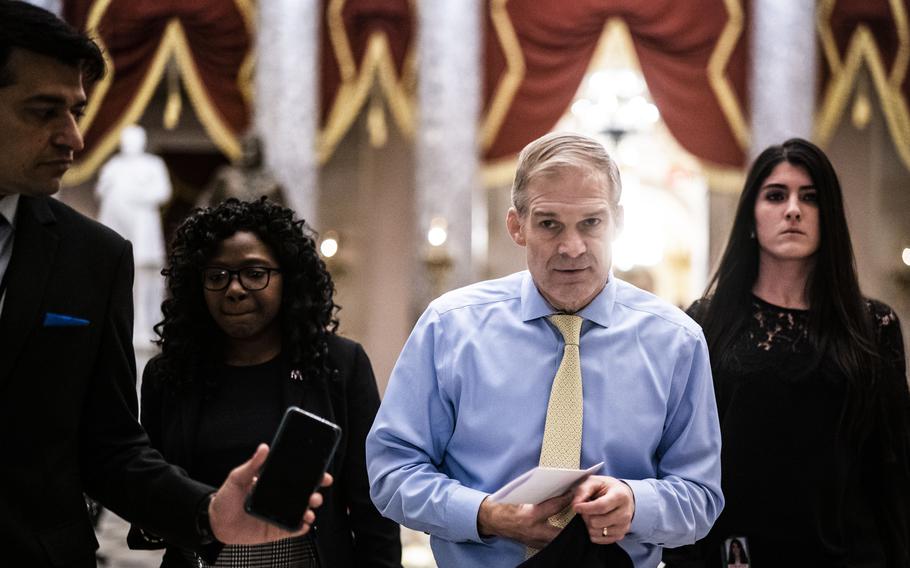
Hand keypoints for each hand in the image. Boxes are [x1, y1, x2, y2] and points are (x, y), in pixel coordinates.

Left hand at [208, 443, 332, 543]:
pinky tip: (304, 523)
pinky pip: (293, 530)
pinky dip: (301, 527)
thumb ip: (251, 464)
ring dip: (310, 509)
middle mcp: (279, 499)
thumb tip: (264, 448)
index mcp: (273, 484)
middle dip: (315, 492)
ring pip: (302, 512)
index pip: (295, 478)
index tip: (321, 471)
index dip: (311, 475)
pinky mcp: (276, 530)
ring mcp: (279, 514)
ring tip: (309, 509)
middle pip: (303, 494)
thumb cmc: (226, 499)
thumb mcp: (237, 478)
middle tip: (319, 489)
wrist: (215, 523)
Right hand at [476, 492, 571, 548]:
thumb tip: (557, 487)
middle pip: (561, 530)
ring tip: (578, 523)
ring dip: (567, 532)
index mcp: (530, 516)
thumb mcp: (521, 497)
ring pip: (557, 540)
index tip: (575, 492)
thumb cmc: (506, 506)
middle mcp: (534, 531)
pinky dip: (559, 537)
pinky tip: (566, 531)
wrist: (494, 521)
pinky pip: (551, 543)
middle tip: (582, 514)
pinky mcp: (535, 546)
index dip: (566, 498)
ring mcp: (534, 541)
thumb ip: (538, 495)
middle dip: (572, 524)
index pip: (554, 506)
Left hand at [571, 475, 633, 543]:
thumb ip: (583, 491)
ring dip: (589, 524)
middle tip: (585, 509)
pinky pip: (600, 540)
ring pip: (597, 532)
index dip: (586, 508)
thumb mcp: (594, 482)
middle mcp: (625, 513)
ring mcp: (624, 526)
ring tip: (591, 515)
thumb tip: (575, 505)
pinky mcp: (620, 535)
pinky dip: (593, 532)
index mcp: (620, 496)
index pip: (601, 506)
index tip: (576, 507)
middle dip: (586, 516)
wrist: (623, 495)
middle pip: (597, 522)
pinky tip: (595, 522)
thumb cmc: (607, 488)